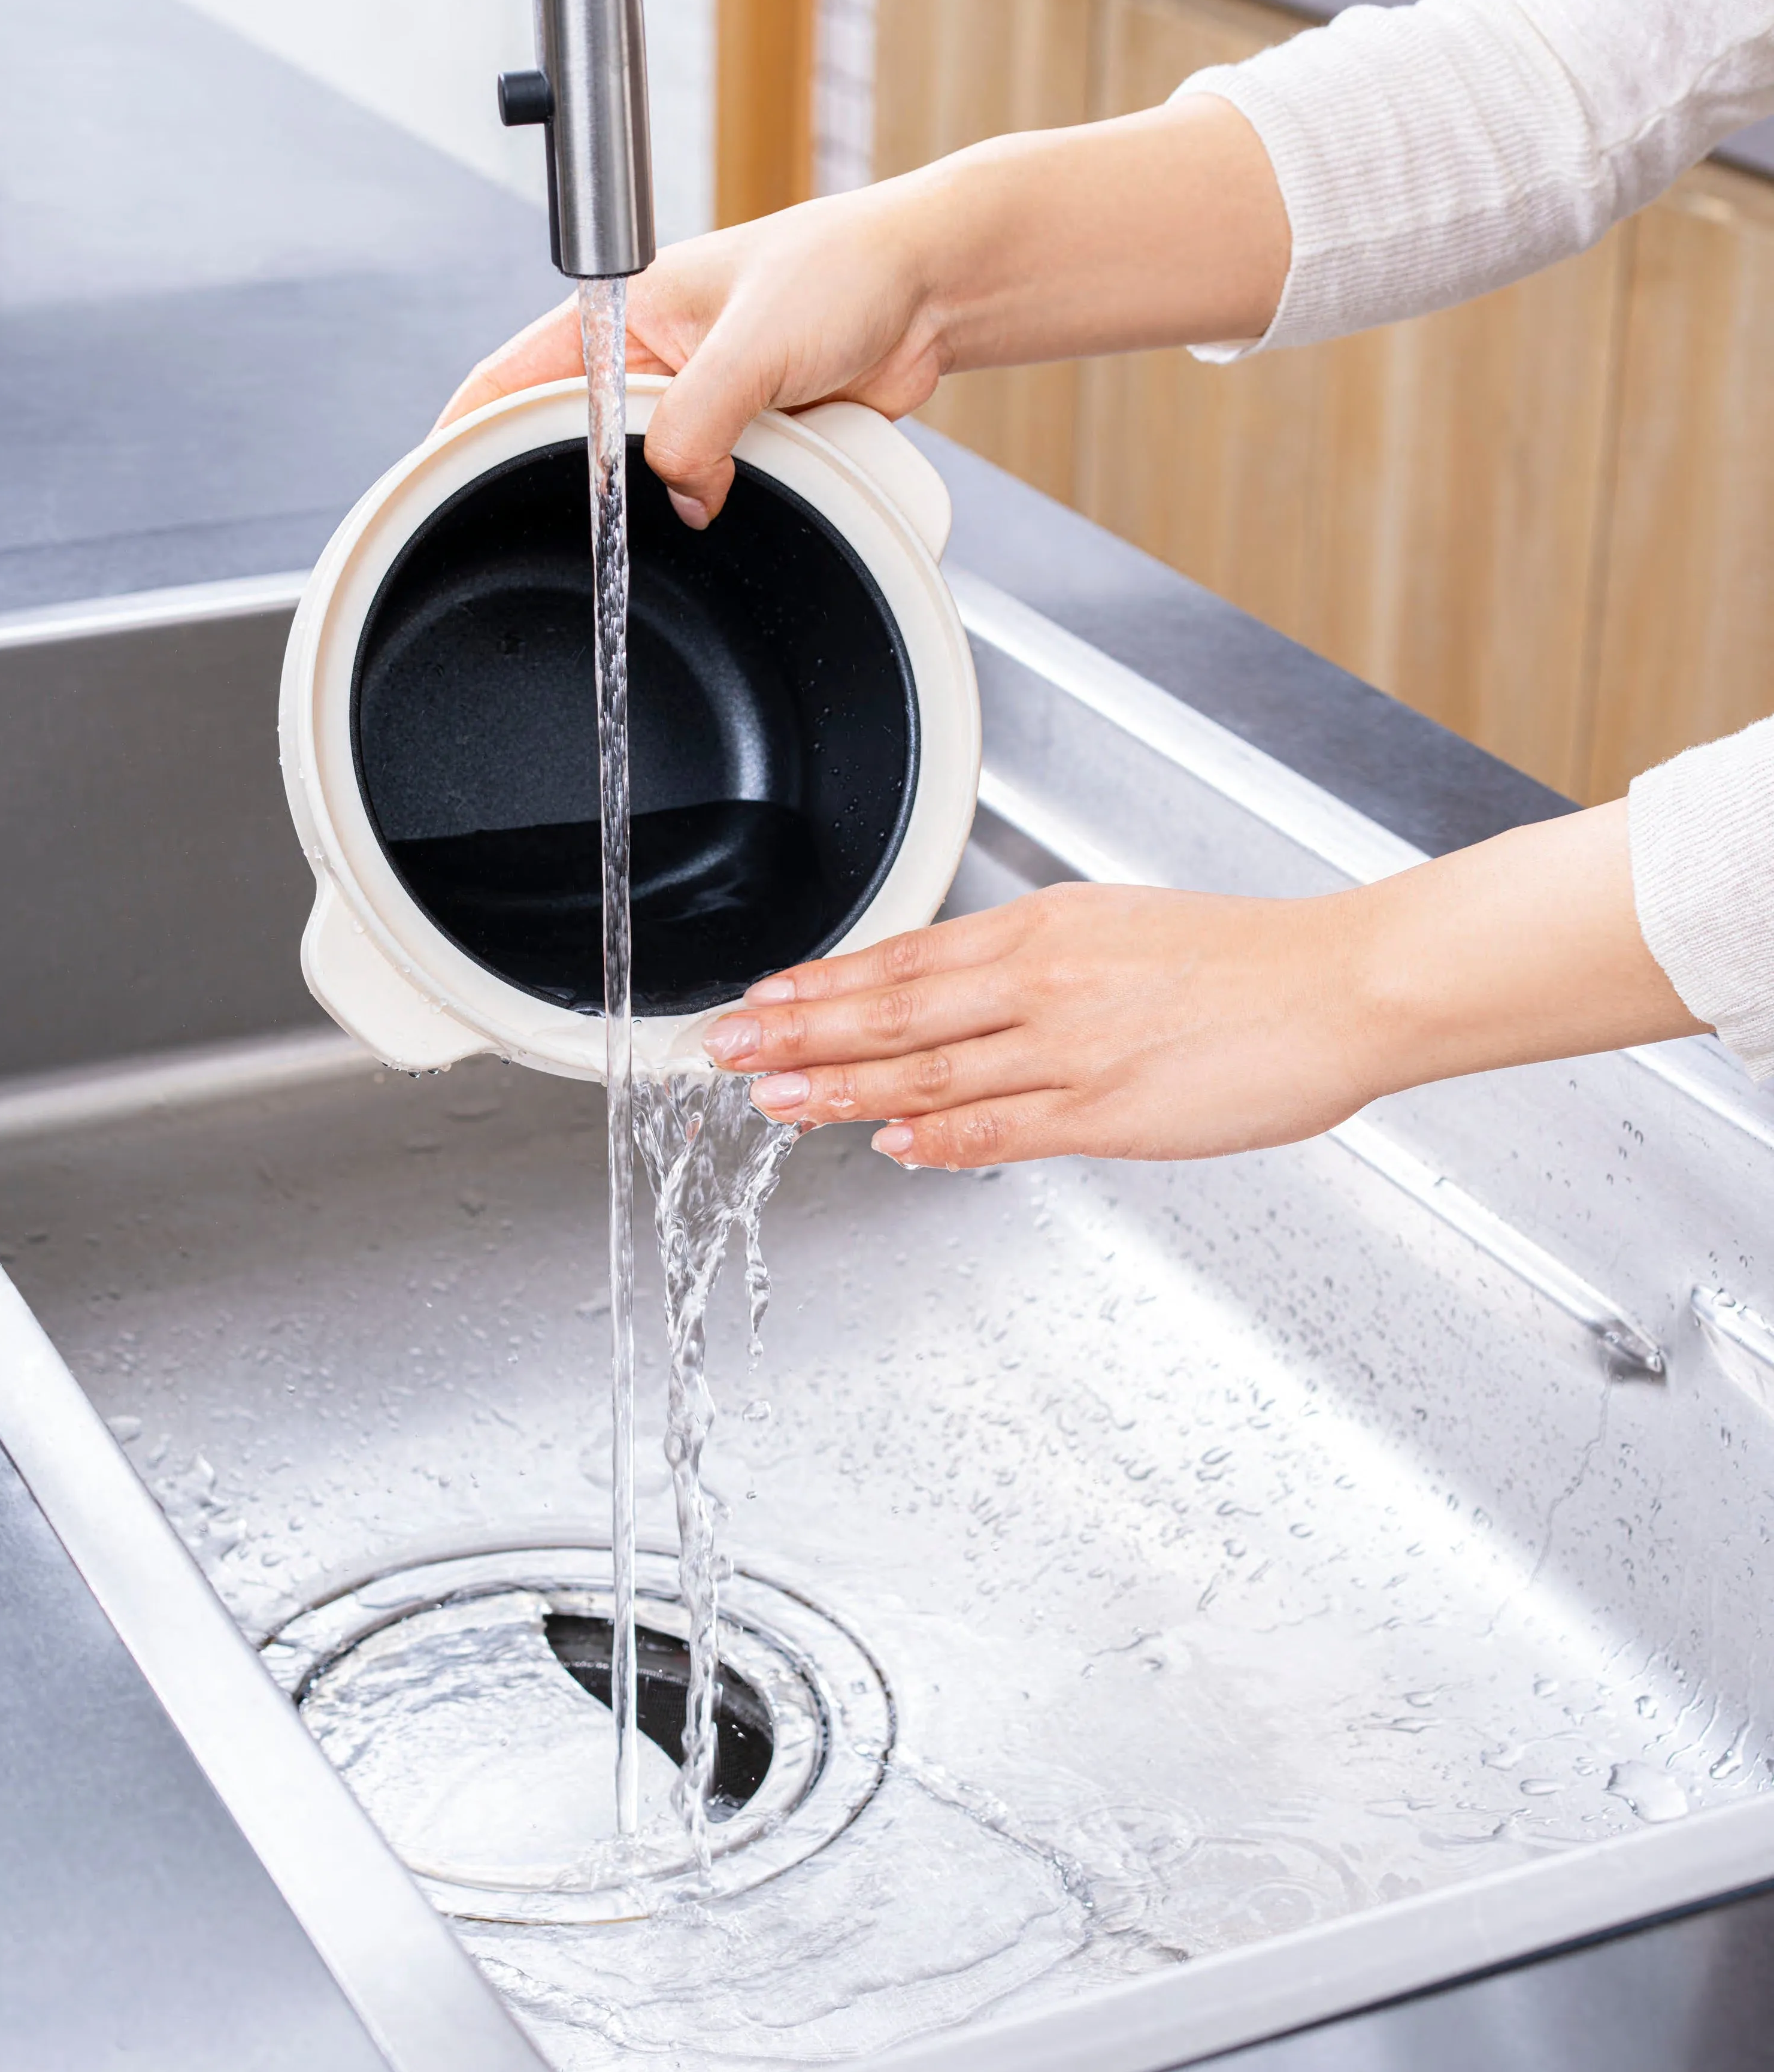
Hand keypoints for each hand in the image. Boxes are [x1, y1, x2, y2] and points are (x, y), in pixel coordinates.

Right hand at [436, 185, 946, 527]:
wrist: (928, 291)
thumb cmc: (842, 271)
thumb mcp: (752, 344)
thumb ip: (699, 419)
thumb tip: (682, 492)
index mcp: (621, 313)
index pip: (513, 379)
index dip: (468, 432)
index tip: (437, 486)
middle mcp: (649, 361)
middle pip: (577, 442)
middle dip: (585, 484)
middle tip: (577, 531)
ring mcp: (698, 404)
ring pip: (650, 477)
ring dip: (671, 496)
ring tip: (692, 499)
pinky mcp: (746, 440)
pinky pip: (712, 488)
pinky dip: (722, 502)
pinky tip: (734, 505)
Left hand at [702, 805, 1703, 1168]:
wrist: (1342, 984)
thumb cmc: (1249, 959)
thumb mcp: (1125, 930)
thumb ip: (1042, 969)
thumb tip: (969, 996)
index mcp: (1049, 930)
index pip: (908, 958)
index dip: (826, 983)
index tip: (765, 998)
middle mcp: (1045, 983)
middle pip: (894, 1011)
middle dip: (800, 1034)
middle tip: (728, 1051)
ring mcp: (1072, 1050)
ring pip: (927, 1071)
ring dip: (841, 1087)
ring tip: (775, 1100)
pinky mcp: (1109, 1111)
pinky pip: (1000, 1128)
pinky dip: (934, 1136)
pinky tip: (886, 1141)